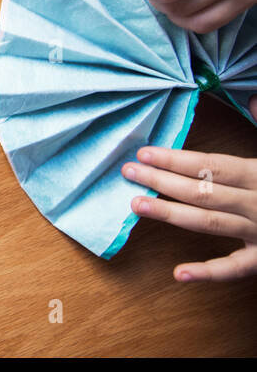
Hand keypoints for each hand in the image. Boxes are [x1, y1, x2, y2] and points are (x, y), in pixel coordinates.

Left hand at [124, 146, 256, 280]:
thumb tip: (253, 98)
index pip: (213, 166)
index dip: (177, 160)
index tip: (144, 153)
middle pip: (204, 192)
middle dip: (162, 181)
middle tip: (128, 172)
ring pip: (211, 223)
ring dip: (171, 215)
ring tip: (136, 206)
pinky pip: (236, 268)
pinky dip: (208, 273)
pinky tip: (178, 273)